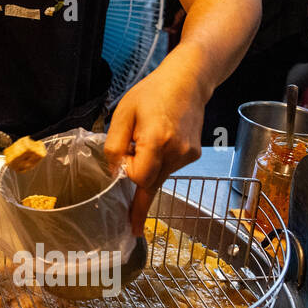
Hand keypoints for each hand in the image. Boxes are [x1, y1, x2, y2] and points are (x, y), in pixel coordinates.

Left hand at [103, 61, 205, 234]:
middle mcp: (177, 152)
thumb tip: (114, 172)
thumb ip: (115, 145)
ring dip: (148, 172)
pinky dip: (159, 165)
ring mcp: (188, 156)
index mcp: (157, 140)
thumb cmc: (152, 93)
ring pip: (160, 178)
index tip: (122, 160)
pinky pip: (169, 170)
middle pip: (150, 186)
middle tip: (131, 225)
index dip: (127, 173)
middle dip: (136, 193)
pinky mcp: (193, 156)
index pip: (139, 178)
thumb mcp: (123, 114)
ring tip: (146, 143)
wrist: (187, 82)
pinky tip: (160, 144)